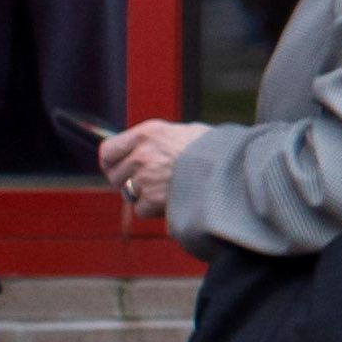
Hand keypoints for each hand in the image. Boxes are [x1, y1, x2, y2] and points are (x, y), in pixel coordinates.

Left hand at [96, 118, 210, 223]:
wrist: (232, 168)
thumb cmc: (215, 149)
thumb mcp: (185, 132)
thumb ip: (160, 140)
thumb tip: (146, 148)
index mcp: (147, 133)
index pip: (108, 151)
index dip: (112, 163)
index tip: (119, 168)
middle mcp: (142, 154)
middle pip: (115, 176)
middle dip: (129, 181)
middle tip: (149, 183)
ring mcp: (146, 177)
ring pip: (128, 194)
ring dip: (143, 195)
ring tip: (166, 190)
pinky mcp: (153, 198)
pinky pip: (142, 209)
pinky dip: (154, 209)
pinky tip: (171, 200)